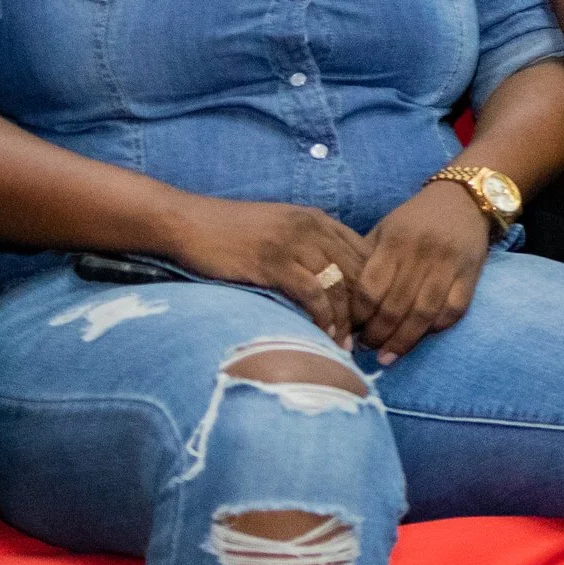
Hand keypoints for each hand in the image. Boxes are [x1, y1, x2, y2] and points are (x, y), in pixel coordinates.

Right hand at [160, 197, 368, 345]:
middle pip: (358, 269)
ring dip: (345, 319)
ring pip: (338, 283)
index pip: (364, 252)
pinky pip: (311, 292)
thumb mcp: (281, 231)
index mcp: (318, 219)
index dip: (373, 286)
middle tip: (364, 337)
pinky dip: (322, 316)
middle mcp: (312, 227)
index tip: (371, 315)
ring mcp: (293, 243)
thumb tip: (333, 283)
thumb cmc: (233, 233)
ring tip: (345, 345)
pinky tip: (322, 335)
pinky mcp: (273, 261)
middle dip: (365, 307)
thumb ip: (309, 248)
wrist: (190, 223)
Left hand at [352, 182, 494, 363]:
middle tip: (366, 349)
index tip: (349, 330)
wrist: (464, 199)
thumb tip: (341, 297)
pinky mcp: (471, 274)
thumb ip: (366, 258)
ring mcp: (448, 265)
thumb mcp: (385, 229)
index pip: (370, 288)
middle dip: (377, 335)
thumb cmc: (416, 218)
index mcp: (395, 241)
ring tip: (388, 356)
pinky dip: (436, 328)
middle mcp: (421, 253)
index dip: (358, 315)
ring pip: (423, 314)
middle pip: (395, 306)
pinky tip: (422, 337)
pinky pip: (453, 310)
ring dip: (403, 341)